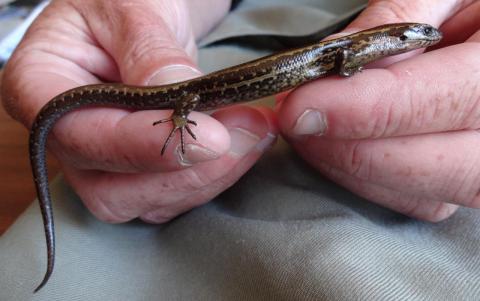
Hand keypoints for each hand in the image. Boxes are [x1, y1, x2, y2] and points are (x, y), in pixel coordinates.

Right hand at [1, 0, 276, 222]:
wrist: (139, 20)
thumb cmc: (123, 3)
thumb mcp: (132, 10)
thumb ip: (150, 53)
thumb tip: (181, 97)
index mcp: (40, 88)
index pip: (81, 136)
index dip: (141, 146)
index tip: (210, 138)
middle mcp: (67, 138)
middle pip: (110, 189)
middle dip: (186, 172)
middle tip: (247, 132)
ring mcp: (102, 162)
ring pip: (147, 202)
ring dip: (208, 178)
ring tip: (254, 132)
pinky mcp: (137, 172)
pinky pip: (171, 197)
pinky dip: (212, 178)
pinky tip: (242, 146)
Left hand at [277, 0, 479, 220]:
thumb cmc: (477, 4)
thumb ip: (394, 24)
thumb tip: (329, 60)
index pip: (448, 101)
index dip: (370, 111)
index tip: (305, 107)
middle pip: (444, 169)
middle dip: (356, 153)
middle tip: (299, 122)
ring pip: (428, 195)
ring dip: (355, 170)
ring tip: (310, 131)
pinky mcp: (469, 175)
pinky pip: (422, 199)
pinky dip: (370, 180)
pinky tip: (340, 148)